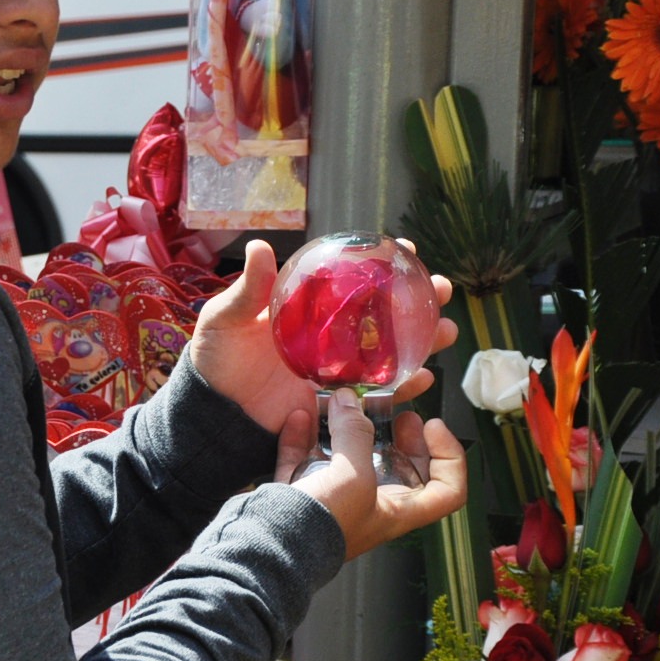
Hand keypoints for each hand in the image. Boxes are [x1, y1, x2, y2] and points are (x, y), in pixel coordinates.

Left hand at [188, 239, 455, 440]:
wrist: (212, 413)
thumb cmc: (215, 359)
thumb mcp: (225, 319)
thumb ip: (248, 289)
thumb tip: (261, 247)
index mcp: (306, 306)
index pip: (349, 277)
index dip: (380, 262)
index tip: (408, 248)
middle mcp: (327, 333)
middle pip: (382, 312)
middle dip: (419, 300)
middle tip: (443, 290)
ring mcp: (335, 367)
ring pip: (388, 350)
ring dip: (422, 340)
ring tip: (447, 331)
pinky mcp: (337, 400)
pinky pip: (376, 392)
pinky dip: (402, 386)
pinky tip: (422, 378)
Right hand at [282, 389, 466, 558]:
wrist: (271, 546)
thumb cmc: (325, 524)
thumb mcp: (354, 475)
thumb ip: (355, 433)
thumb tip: (348, 401)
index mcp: (398, 511)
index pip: (446, 490)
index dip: (448, 457)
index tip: (433, 427)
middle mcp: (371, 505)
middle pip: (401, 469)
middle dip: (402, 438)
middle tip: (397, 413)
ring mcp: (335, 499)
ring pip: (351, 460)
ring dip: (349, 431)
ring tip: (347, 404)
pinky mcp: (302, 493)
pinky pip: (307, 459)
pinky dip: (305, 437)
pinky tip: (302, 416)